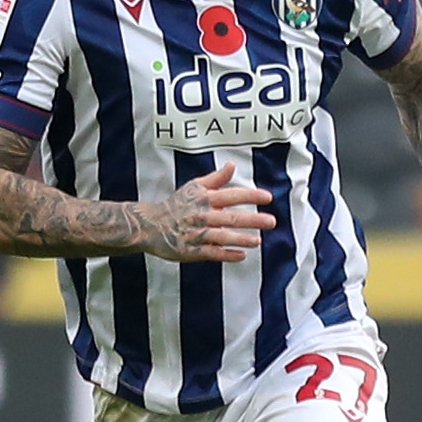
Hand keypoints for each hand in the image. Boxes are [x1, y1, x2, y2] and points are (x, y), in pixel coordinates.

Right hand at [140, 161, 275, 262]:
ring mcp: (196, 234)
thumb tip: (232, 165)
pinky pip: (211, 253)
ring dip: (241, 239)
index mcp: (204, 198)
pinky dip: (226, 255)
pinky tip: (241, 255)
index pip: (231, 195)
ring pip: (222, 236)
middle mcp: (202, 215)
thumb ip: (215, 178)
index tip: (267, 197)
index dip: (250, 195)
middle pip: (231, 217)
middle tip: (271, 221)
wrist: (150, 225)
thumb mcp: (193, 187)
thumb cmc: (175, 205)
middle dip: (253, 219)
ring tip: (258, 241)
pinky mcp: (191, 250)